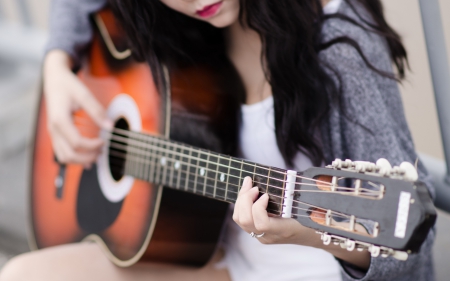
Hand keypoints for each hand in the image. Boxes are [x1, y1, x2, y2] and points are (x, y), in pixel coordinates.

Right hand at [43, 50, 112, 167]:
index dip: (93, 145)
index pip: (77, 142)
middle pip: (69, 154)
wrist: (54, 79)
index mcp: (59, 119)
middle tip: (102, 151)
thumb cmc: (68, 85)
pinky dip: (74, 159)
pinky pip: (62, 153)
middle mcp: (53, 129)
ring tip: (96, 155)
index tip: (104, 140)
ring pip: (64, 157)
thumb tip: (110, 127)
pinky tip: (88, 159)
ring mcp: (53, 133)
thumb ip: (97, 111)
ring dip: (80, 160)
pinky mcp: (55, 134)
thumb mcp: (84, 94)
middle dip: (87, 156)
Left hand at [233, 176, 370, 268]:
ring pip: (240, 220)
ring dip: (241, 200)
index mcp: (283, 231)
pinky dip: (241, 204)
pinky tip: (248, 192)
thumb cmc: (315, 220)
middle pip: (245, 220)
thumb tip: (312, 177)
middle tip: (254, 185)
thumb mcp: (313, 207)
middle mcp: (269, 236)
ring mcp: (262, 236)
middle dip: (245, 199)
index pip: (262, 224)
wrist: (314, 237)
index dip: (258, 207)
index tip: (266, 194)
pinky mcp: (258, 232)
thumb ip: (306, 194)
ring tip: (250, 186)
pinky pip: (242, 219)